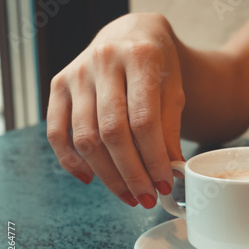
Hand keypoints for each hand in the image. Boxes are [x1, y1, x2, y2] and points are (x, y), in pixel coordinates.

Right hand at [46, 13, 184, 208]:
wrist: (131, 35)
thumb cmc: (157, 64)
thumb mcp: (174, 89)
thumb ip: (170, 128)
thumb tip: (170, 170)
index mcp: (139, 58)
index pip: (144, 121)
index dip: (154, 159)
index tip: (165, 184)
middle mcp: (103, 63)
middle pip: (112, 133)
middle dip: (131, 174)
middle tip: (146, 197)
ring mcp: (76, 74)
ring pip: (85, 137)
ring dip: (107, 175)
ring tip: (128, 195)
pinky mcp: (58, 86)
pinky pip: (57, 132)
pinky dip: (71, 161)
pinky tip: (91, 179)